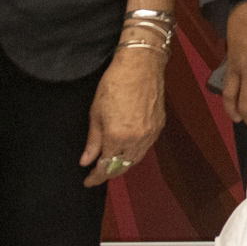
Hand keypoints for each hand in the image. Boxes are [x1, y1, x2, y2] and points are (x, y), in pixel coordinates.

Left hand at [80, 37, 168, 184]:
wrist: (141, 64)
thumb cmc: (116, 83)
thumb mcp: (96, 112)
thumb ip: (92, 140)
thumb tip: (86, 160)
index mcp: (117, 136)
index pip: (106, 166)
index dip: (96, 177)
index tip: (88, 181)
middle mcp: (136, 138)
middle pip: (123, 166)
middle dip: (110, 172)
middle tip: (97, 173)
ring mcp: (150, 132)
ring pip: (136, 158)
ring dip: (123, 163)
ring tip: (111, 162)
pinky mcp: (159, 125)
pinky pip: (146, 146)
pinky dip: (135, 152)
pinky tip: (127, 147)